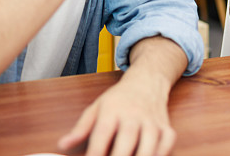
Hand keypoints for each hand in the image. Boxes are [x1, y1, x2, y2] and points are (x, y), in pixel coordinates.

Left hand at [57, 75, 174, 155]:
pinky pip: (167, 144)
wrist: (147, 81)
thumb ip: (81, 129)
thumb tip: (62, 145)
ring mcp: (152, 122)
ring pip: (149, 145)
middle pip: (126, 141)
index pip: (102, 134)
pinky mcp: (166, 128)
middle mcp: (133, 115)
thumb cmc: (119, 99)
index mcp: (112, 110)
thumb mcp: (96, 108)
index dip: (95, 153)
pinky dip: (161, 154)